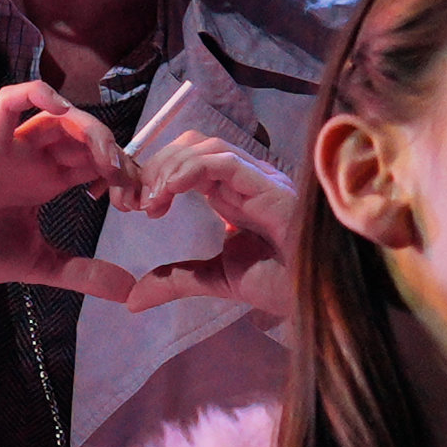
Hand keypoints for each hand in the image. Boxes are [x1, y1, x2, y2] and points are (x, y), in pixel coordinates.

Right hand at [0, 79, 185, 305]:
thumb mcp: (44, 265)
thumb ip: (84, 274)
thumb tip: (128, 291)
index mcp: (49, 180)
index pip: (96, 160)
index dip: (122, 171)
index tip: (134, 200)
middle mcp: (36, 158)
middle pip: (86, 134)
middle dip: (114, 152)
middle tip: (126, 181)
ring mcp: (14, 146)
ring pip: (60, 114)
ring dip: (91, 129)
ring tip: (107, 158)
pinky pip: (13, 99)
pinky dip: (38, 92)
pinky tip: (63, 110)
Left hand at [100, 104, 297, 303]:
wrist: (317, 297)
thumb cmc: (279, 283)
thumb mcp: (215, 279)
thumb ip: (175, 281)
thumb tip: (132, 300)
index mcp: (231, 193)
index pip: (186, 162)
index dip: (153, 174)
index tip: (129, 204)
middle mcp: (243, 178)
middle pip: (190, 147)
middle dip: (154, 166)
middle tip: (131, 200)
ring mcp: (257, 177)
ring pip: (204, 147)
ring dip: (166, 167)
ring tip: (147, 201)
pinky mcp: (266, 184)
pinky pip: (222, 162)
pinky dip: (188, 171)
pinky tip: (167, 194)